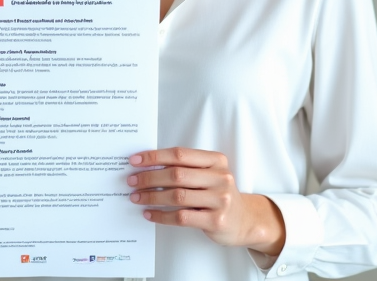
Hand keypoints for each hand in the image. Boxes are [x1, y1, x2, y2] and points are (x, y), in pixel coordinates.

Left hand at [128, 147, 284, 255]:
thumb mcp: (209, 175)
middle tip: (132, 180)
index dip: (155, 156)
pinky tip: (150, 213)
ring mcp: (220, 200)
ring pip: (177, 196)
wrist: (244, 220)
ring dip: (152, 197)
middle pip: (177, 174)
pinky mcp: (216, 220)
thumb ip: (186, 168)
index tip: (135, 160)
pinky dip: (162, 215)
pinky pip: (182, 217)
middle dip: (149, 177)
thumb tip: (148, 166)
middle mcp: (220, 177)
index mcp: (216, 161)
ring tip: (137, 197)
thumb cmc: (219, 194)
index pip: (180, 154)